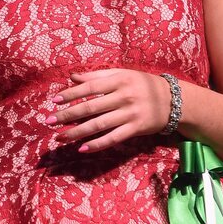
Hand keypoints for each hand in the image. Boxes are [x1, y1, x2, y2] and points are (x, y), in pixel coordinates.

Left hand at [45, 68, 173, 152]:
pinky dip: (97, 144)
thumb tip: (72, 77)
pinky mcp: (136, 129)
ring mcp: (130, 114)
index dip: (71, 94)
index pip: (90, 87)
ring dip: (77, 132)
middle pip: (91, 107)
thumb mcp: (123, 75)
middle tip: (48, 120)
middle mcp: (124, 96)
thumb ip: (98, 75)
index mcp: (119, 80)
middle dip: (67, 115)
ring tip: (60, 137)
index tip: (54, 100)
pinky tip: (82, 148)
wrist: (174, 100)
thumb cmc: (143, 85)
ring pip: (99, 125)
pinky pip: (113, 138)